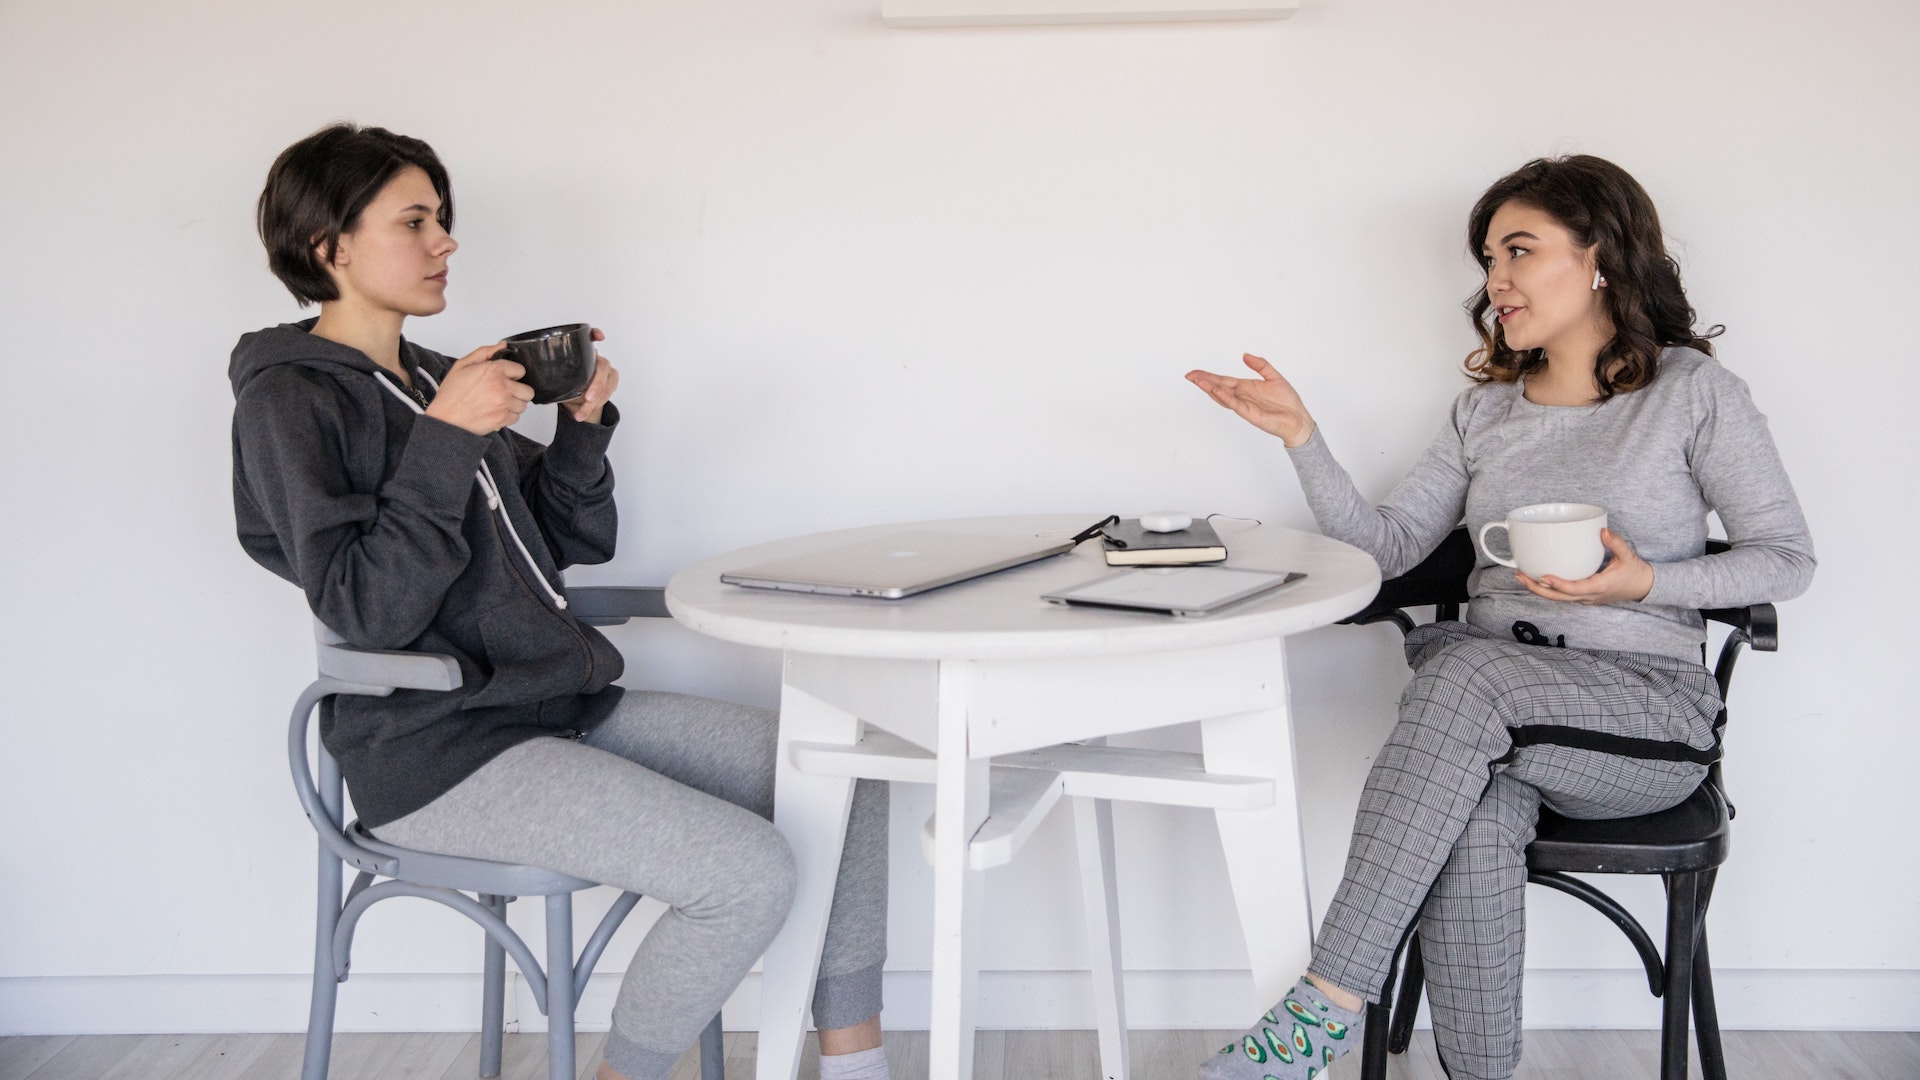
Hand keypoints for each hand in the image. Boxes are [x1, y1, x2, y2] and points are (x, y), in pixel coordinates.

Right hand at [424, 343, 534, 434]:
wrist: (445, 418)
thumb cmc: (451, 394)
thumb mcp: (463, 365)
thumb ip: (485, 352)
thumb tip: (502, 345)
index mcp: (493, 370)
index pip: (520, 370)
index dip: (513, 374)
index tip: (506, 378)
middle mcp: (501, 386)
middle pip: (527, 390)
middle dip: (518, 391)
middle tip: (505, 392)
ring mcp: (504, 403)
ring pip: (523, 405)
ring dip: (514, 404)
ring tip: (499, 403)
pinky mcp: (503, 418)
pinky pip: (516, 417)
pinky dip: (508, 416)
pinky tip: (496, 412)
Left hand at [558, 328, 617, 423]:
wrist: (578, 403)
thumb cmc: (567, 388)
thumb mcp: (556, 381)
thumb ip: (551, 376)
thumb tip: (532, 376)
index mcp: (581, 354)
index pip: (590, 337)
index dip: (595, 334)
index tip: (599, 337)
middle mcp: (595, 359)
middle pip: (602, 366)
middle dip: (597, 385)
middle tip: (588, 398)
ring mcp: (605, 369)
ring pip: (607, 382)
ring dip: (596, 400)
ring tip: (581, 413)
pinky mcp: (612, 380)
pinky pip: (609, 391)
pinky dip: (599, 403)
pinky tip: (587, 410)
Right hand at [1185, 353, 1316, 446]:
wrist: (1298, 419)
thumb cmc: (1287, 402)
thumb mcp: (1273, 376)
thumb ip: (1260, 364)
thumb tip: (1244, 355)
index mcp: (1245, 387)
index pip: (1222, 380)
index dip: (1208, 376)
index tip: (1194, 372)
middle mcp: (1242, 396)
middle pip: (1218, 387)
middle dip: (1203, 381)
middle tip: (1189, 376)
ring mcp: (1244, 406)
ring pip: (1223, 396)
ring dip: (1210, 389)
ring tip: (1199, 381)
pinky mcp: (1250, 414)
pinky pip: (1236, 404)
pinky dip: (1226, 397)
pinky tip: (1217, 390)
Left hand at [1518, 528, 1654, 604]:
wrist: (1643, 587)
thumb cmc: (1635, 572)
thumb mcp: (1628, 555)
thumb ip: (1615, 543)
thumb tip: (1602, 531)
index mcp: (1600, 587)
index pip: (1575, 589)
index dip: (1558, 585)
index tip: (1543, 576)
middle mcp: (1589, 596)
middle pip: (1559, 597)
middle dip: (1538, 588)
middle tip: (1520, 575)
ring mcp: (1586, 599)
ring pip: (1559, 598)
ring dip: (1540, 589)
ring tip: (1522, 576)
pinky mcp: (1583, 597)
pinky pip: (1563, 596)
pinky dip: (1549, 589)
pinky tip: (1537, 578)